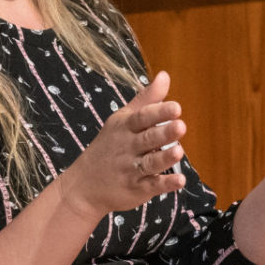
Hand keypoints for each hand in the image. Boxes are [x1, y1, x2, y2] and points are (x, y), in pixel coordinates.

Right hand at [52, 71, 188, 218]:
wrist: (83, 185)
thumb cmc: (109, 146)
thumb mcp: (122, 120)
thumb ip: (147, 99)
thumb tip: (165, 75)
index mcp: (125, 127)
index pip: (142, 118)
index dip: (158, 112)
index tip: (176, 108)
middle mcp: (128, 148)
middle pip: (148, 139)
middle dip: (164, 133)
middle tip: (181, 126)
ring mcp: (131, 169)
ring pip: (150, 163)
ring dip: (164, 158)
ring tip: (179, 151)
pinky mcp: (136, 189)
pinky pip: (152, 186)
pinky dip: (165, 184)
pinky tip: (180, 180)